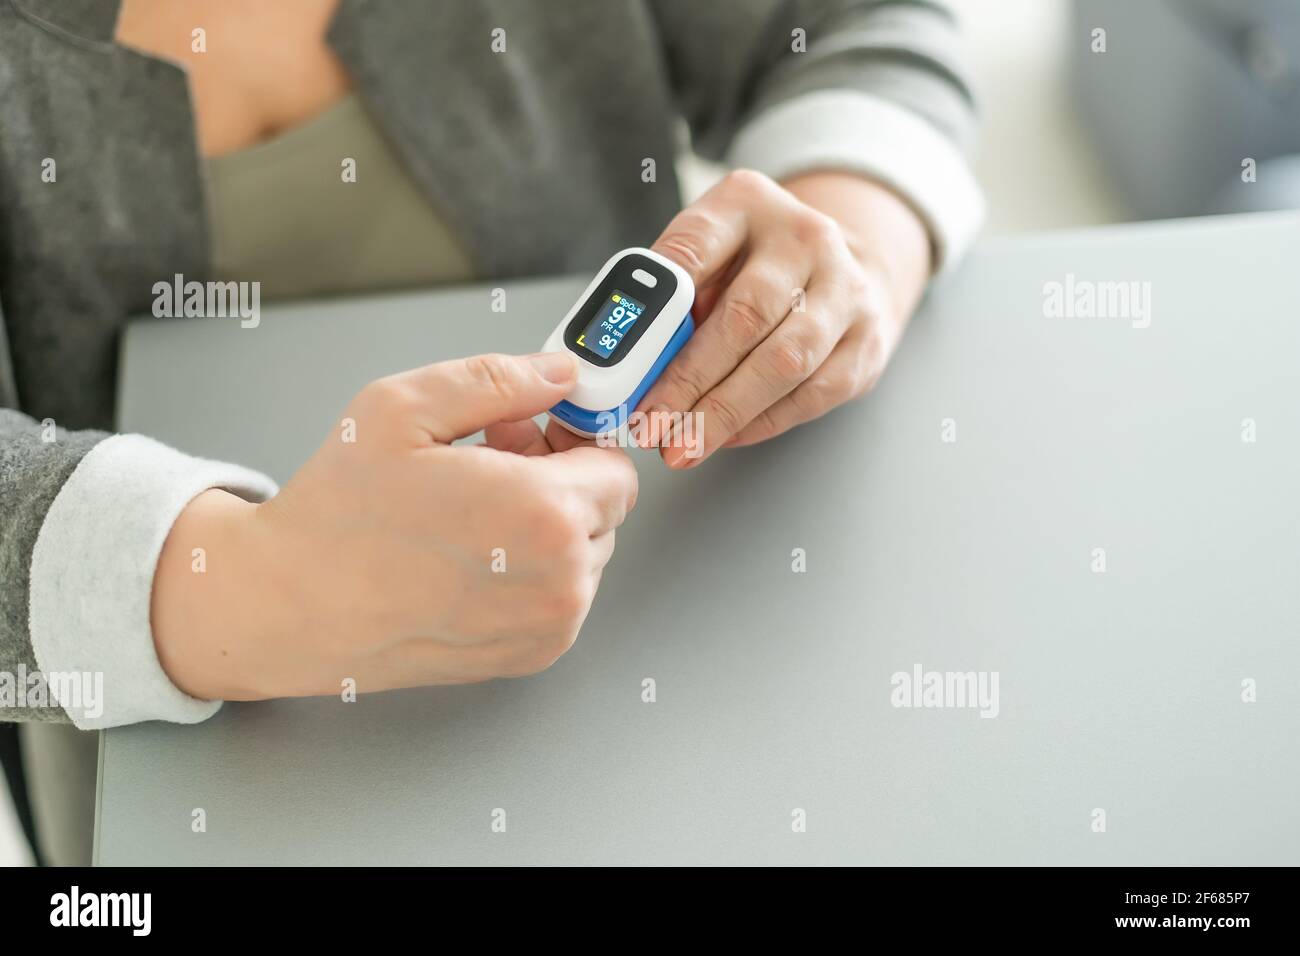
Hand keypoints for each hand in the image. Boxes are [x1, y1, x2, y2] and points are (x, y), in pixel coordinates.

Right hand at [151, 351, 637, 700]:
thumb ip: (500, 380)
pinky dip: (532, 571)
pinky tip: (470, 552)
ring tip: (471, 509)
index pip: (618, 468)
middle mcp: (559, 580)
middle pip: (604, 510)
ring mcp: (547, 626)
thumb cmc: (337, 516)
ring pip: (585, 554)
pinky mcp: (529, 655)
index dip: (576, 441)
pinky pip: (561, 596)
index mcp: (542, 514)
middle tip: (490, 463)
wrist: (289, 608)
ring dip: (546, 527)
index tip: (540, 431)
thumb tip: (560, 373)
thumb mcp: (404, 409)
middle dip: (559, 479)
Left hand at [637, 169, 931, 465]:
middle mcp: (806, 239)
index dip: (661, 303)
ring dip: (726, 413)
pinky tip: (727, 437)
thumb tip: (634, 366)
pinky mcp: (865, 342)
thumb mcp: (709, 253)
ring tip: (683, 446)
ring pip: (784, 363)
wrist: (847, 266)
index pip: (696, 245)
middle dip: (690, 381)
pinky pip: (812, 394)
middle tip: (652, 424)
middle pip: (744, 317)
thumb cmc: (758, 265)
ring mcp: (846, 290)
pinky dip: (763, 422)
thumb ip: (675, 295)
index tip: (629, 357)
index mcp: (748, 204)